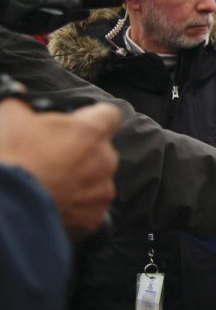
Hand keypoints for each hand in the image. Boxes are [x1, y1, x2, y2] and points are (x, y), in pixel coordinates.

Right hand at [0, 99, 121, 238]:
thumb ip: (22, 102)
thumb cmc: (9, 156)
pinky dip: (76, 205)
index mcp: (91, 132)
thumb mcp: (9, 115)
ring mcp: (102, 190)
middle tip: (53, 156)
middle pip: (102, 149)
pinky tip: (54, 202)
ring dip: (81, 179)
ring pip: (97, 179)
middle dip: (82, 150)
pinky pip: (90, 207)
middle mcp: (105, 159)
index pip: (110, 114)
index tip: (80, 122)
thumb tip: (19, 92)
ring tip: (51, 182)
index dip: (95, 116)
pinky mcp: (95, 217)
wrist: (4, 205)